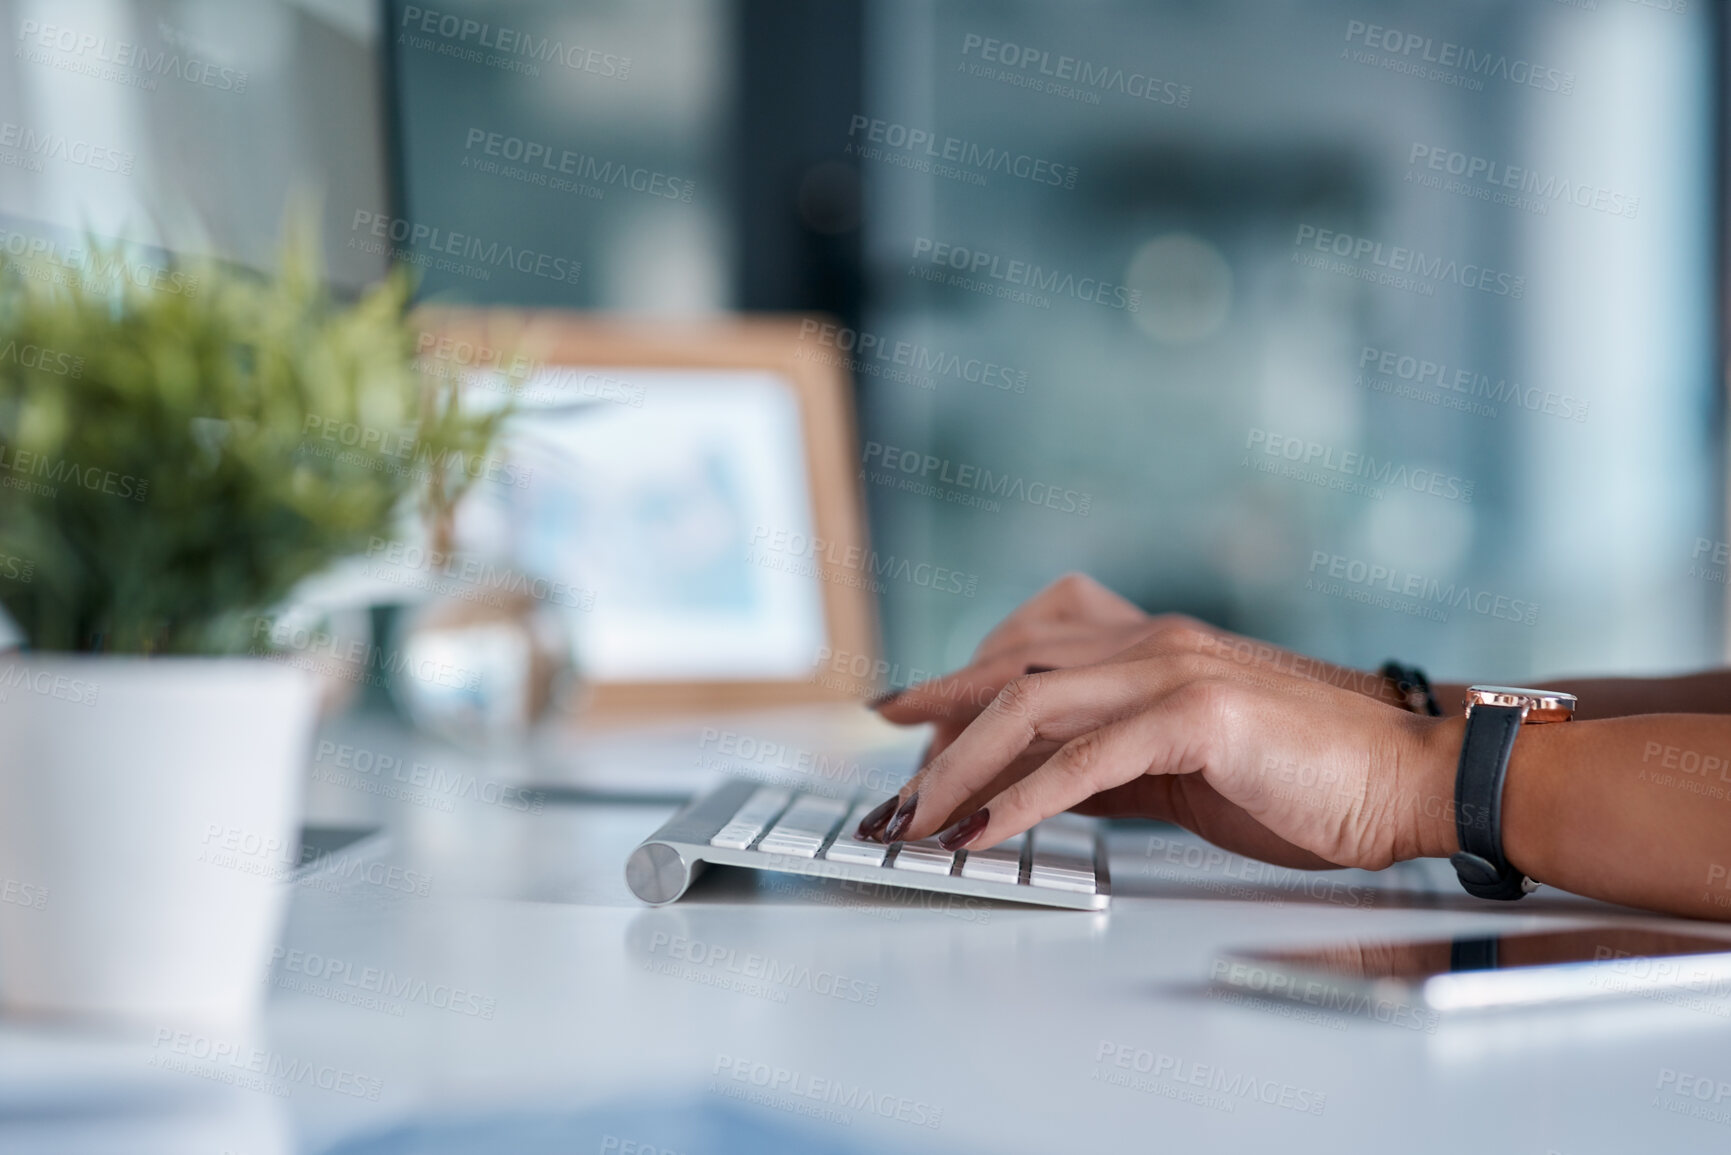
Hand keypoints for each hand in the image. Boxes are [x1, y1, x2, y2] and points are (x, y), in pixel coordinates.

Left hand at [860, 617, 1462, 872]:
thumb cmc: (1310, 775)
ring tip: (916, 821)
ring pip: (1028, 706)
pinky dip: (1021, 799)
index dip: (953, 682)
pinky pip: (1082, 760)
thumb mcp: (1187, 765)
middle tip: (891, 791)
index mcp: (1151, 642)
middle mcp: (1152, 640)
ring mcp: (1172, 670)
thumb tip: (1034, 787)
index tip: (899, 715)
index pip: (1025, 650)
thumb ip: (1111, 762)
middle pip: (1008, 672)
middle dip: (935, 728)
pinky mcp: (1196, 717)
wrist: (1414, 777)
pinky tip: (982, 833)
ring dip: (958, 768)